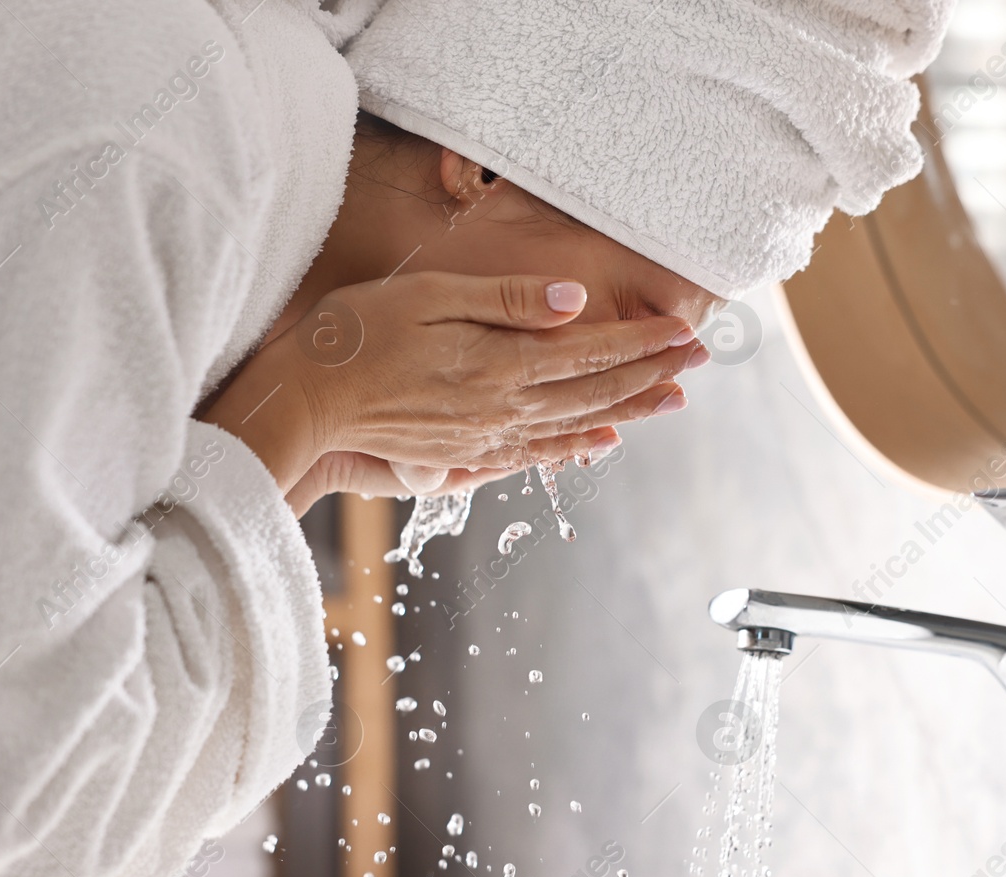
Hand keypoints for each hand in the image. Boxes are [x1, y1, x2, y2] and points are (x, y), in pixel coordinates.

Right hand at [202, 273, 700, 504]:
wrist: (306, 402)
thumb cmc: (357, 334)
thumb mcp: (430, 296)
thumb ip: (506, 301)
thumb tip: (576, 302)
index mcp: (500, 362)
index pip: (590, 350)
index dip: (643, 341)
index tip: (686, 329)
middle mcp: (503, 405)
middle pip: (595, 390)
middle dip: (651, 373)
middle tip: (700, 359)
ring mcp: (486, 435)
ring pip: (576, 424)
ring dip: (629, 410)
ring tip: (672, 400)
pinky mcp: (465, 452)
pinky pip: (537, 452)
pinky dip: (577, 446)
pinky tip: (600, 442)